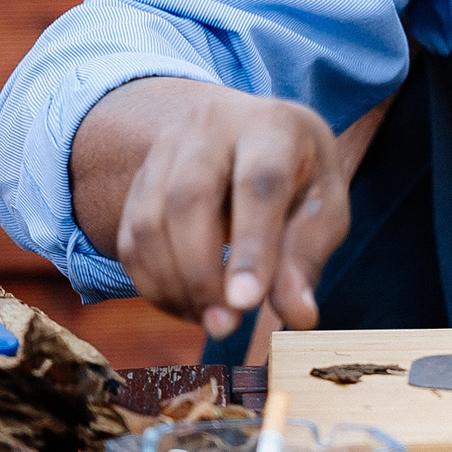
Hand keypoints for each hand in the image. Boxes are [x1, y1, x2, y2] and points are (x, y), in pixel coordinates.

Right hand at [76, 78, 351, 338]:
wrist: (251, 134)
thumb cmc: (299, 177)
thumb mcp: (323, 206)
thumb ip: (307, 256)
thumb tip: (299, 315)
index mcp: (272, 125)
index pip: (258, 182)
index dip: (251, 246)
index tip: (247, 303)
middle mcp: (211, 125)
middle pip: (188, 197)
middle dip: (201, 273)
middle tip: (225, 325)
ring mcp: (166, 148)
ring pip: (148, 221)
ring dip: (173, 285)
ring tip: (211, 320)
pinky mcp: (138, 179)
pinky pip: (129, 239)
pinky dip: (152, 284)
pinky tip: (187, 306)